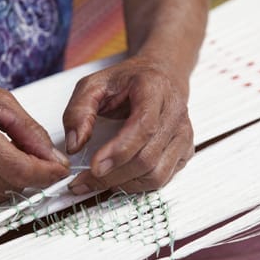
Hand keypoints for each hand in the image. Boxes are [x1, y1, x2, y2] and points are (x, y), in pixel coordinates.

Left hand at [63, 56, 193, 193]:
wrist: (161, 74)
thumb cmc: (127, 81)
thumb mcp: (93, 85)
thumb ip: (78, 111)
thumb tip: (74, 145)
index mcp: (153, 89)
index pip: (142, 127)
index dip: (119, 151)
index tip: (95, 167)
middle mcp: (174, 112)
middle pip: (147, 157)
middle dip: (113, 175)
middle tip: (85, 181)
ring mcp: (183, 133)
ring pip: (156, 174)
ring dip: (124, 183)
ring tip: (102, 179)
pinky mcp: (185, 149)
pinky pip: (163, 178)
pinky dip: (138, 184)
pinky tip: (121, 177)